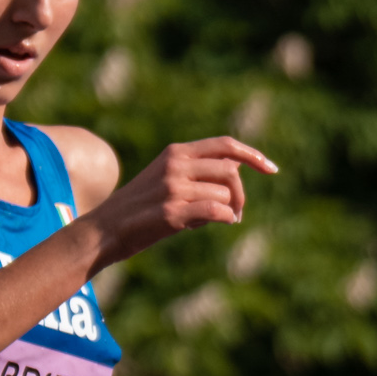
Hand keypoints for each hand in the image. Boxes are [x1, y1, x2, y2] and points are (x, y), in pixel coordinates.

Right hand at [89, 136, 276, 265]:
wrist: (105, 230)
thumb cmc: (140, 209)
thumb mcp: (166, 179)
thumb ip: (197, 172)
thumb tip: (237, 171)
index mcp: (176, 153)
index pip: (224, 145)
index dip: (253, 155)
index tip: (271, 168)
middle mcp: (176, 166)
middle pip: (231, 172)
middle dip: (241, 195)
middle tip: (237, 213)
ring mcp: (173, 189)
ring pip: (225, 195)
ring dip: (229, 211)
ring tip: (215, 221)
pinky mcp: (171, 213)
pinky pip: (216, 212)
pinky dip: (226, 219)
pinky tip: (224, 223)